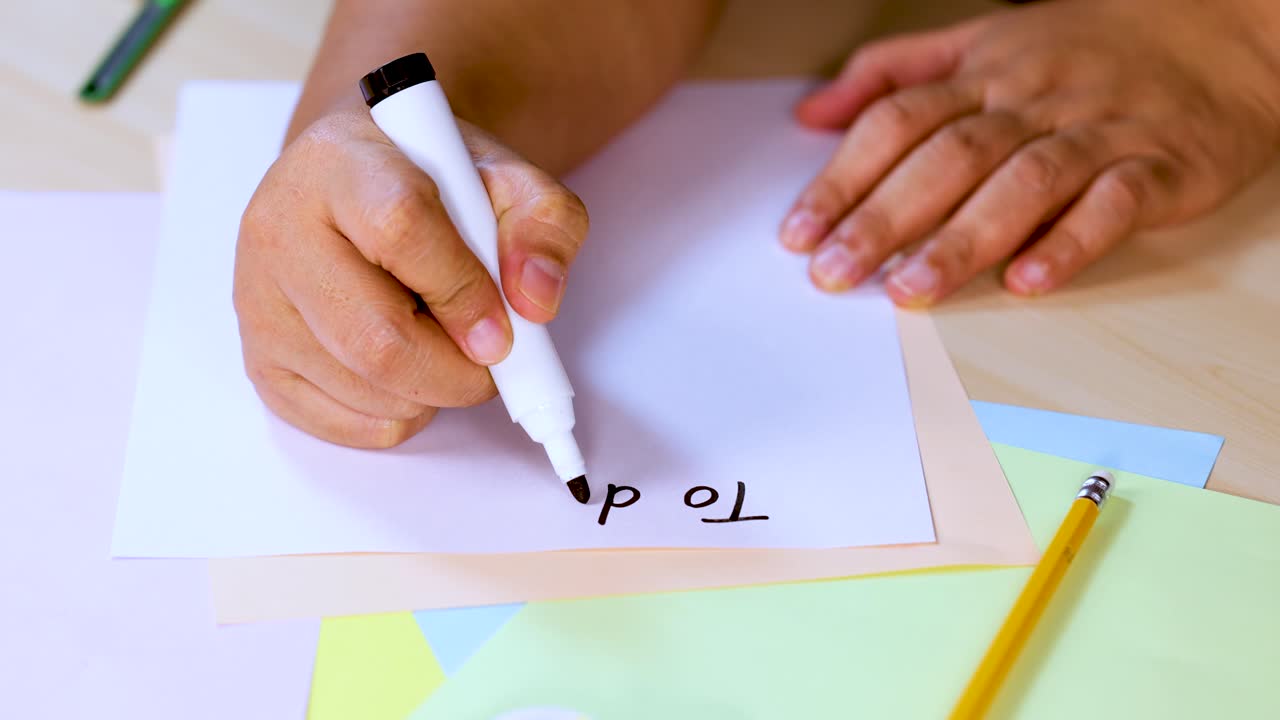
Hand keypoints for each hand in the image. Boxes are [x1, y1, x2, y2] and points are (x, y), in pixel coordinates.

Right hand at [234, 102, 588, 447]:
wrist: (364, 183)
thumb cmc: (431, 182)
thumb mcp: (505, 177)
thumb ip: (543, 224)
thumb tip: (535, 299)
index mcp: (340, 164)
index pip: (400, 230)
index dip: (464, 291)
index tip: (504, 325)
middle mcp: (279, 229)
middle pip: (376, 339)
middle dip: (457, 370)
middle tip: (492, 358)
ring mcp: (259, 300)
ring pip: (366, 390)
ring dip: (433, 392)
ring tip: (441, 340)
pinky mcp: (259, 359)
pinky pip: (344, 423)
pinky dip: (399, 416)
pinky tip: (407, 366)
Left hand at [780, 0, 1279, 305]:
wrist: (1225, 31)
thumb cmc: (1088, 45)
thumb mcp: (984, 37)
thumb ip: (894, 71)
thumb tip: (811, 113)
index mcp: (988, 71)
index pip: (899, 120)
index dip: (843, 177)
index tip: (799, 232)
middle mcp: (1037, 99)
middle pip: (949, 156)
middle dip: (883, 218)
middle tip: (834, 273)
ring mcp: (1102, 130)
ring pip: (1024, 182)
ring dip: (961, 239)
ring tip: (909, 289)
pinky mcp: (1163, 165)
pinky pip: (1114, 202)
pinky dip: (1070, 240)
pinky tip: (1027, 279)